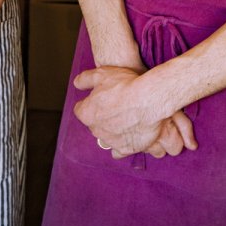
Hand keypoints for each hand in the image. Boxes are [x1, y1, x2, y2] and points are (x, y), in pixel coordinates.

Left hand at [73, 66, 196, 157]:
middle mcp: (95, 130)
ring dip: (112, 129)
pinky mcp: (125, 149)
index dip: (90, 101)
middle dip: (101, 116)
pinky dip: (121, 145)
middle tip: (115, 105)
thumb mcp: (101, 74)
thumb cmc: (124, 85)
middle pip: (94, 123)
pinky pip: (118, 152)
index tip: (100, 97)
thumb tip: (77, 84)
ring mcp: (110, 141)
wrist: (148, 101)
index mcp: (86, 113)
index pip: (80, 109)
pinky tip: (127, 137)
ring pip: (106, 136)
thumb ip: (85, 79)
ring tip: (125, 118)